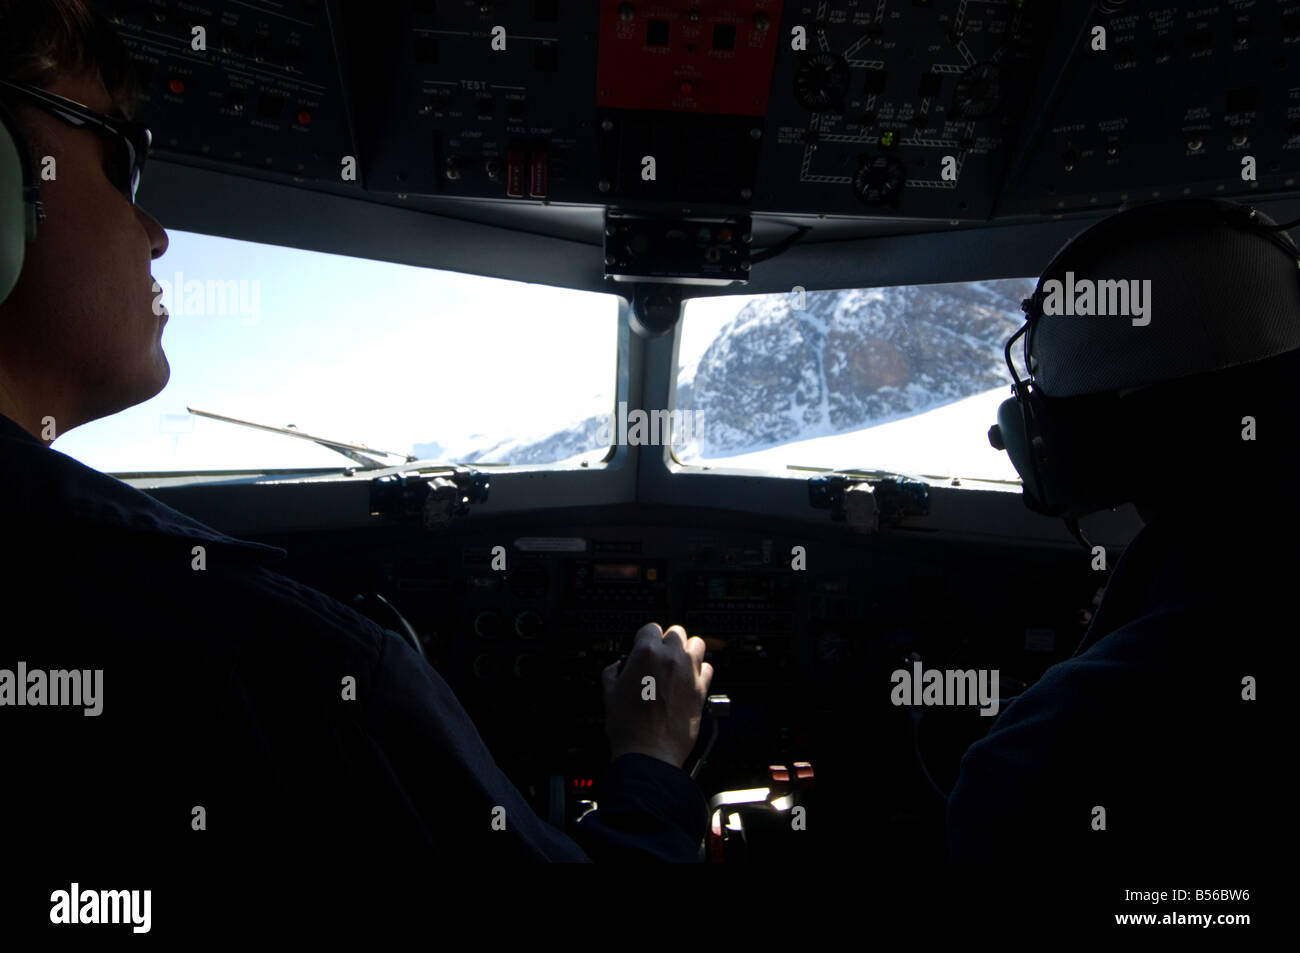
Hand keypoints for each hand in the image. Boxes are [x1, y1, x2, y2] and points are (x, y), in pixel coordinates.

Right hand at [601, 623, 713, 769]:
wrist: (649, 753)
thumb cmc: (628, 727)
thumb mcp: (609, 693)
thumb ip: (613, 672)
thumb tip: (618, 667)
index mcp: (646, 653)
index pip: (650, 628)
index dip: (644, 638)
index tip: (643, 647)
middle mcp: (671, 658)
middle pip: (676, 632)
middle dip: (667, 641)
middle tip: (659, 657)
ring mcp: (689, 672)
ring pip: (697, 644)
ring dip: (687, 650)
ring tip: (677, 663)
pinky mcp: (702, 689)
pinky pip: (708, 667)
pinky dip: (700, 670)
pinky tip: (689, 679)